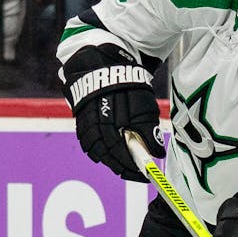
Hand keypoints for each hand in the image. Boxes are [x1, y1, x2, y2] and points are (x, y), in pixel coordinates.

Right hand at [59, 43, 160, 179]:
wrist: (101, 62)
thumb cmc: (127, 82)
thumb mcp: (144, 104)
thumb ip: (149, 130)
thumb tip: (157, 154)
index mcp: (115, 120)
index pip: (123, 153)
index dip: (133, 167)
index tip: (144, 175)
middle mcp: (98, 124)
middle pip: (109, 155)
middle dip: (122, 167)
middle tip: (135, 174)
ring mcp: (87, 123)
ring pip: (97, 151)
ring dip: (110, 161)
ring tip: (122, 166)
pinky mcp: (80, 121)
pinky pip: (87, 143)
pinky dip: (97, 152)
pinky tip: (105, 155)